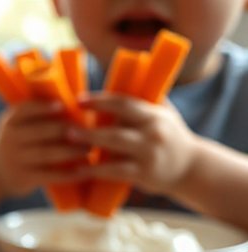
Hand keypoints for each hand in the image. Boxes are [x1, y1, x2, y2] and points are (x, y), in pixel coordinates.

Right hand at [0, 100, 91, 197]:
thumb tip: (77, 103)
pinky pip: (49, 175)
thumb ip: (38, 116)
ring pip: (47, 153)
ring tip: (89, 149)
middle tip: (88, 129)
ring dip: (72, 151)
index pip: (25, 110)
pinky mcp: (24, 178)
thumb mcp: (18, 126)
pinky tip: (83, 171)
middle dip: (66, 129)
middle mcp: (11, 139)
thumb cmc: (19, 142)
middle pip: (41, 131)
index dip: (43, 107)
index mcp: (10, 121)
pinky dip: (68, 174)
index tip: (63, 106)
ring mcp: (16, 159)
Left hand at [70, 93, 198, 193]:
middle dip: (90, 128)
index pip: (124, 103)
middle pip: (117, 128)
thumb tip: (122, 73)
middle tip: (66, 127)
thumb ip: (144, 99)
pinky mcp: (144, 173)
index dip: (100, 101)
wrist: (191, 168)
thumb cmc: (169, 137)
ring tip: (69, 143)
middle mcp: (153, 133)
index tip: (78, 100)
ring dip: (90, 144)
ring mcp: (149, 154)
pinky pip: (116, 171)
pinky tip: (79, 169)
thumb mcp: (163, 114)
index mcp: (154, 115)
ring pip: (115, 148)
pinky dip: (96, 170)